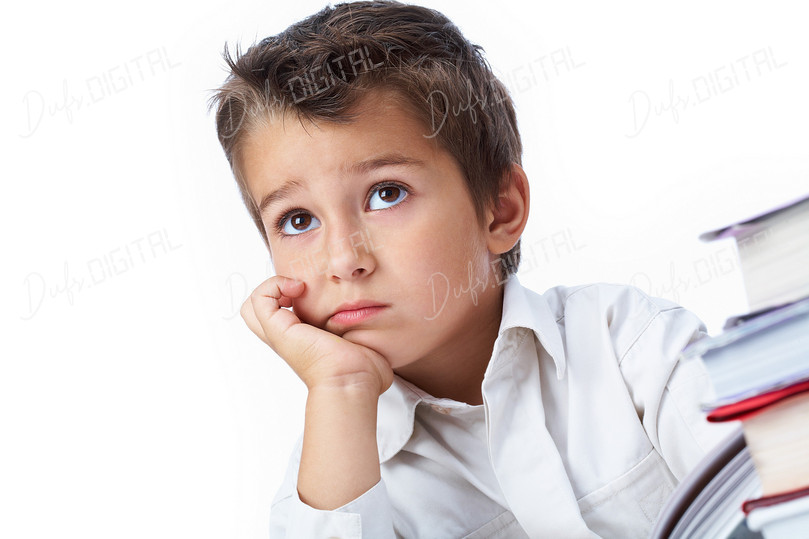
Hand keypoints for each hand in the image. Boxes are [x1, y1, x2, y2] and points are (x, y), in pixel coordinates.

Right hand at [240, 276, 393, 395]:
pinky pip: (260, 299)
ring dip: (272, 288)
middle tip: (299, 290)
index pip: (281, 317)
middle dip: (274, 292)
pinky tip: (299, 288)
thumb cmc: (364, 374)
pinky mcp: (279, 331)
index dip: (291, 298)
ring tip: (297, 287)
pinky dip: (274, 286)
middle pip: (258, 313)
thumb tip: (384, 339)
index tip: (315, 292)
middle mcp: (287, 339)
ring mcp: (280, 335)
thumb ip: (369, 338)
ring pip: (252, 306)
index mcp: (304, 342)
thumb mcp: (365, 346)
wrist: (354, 382)